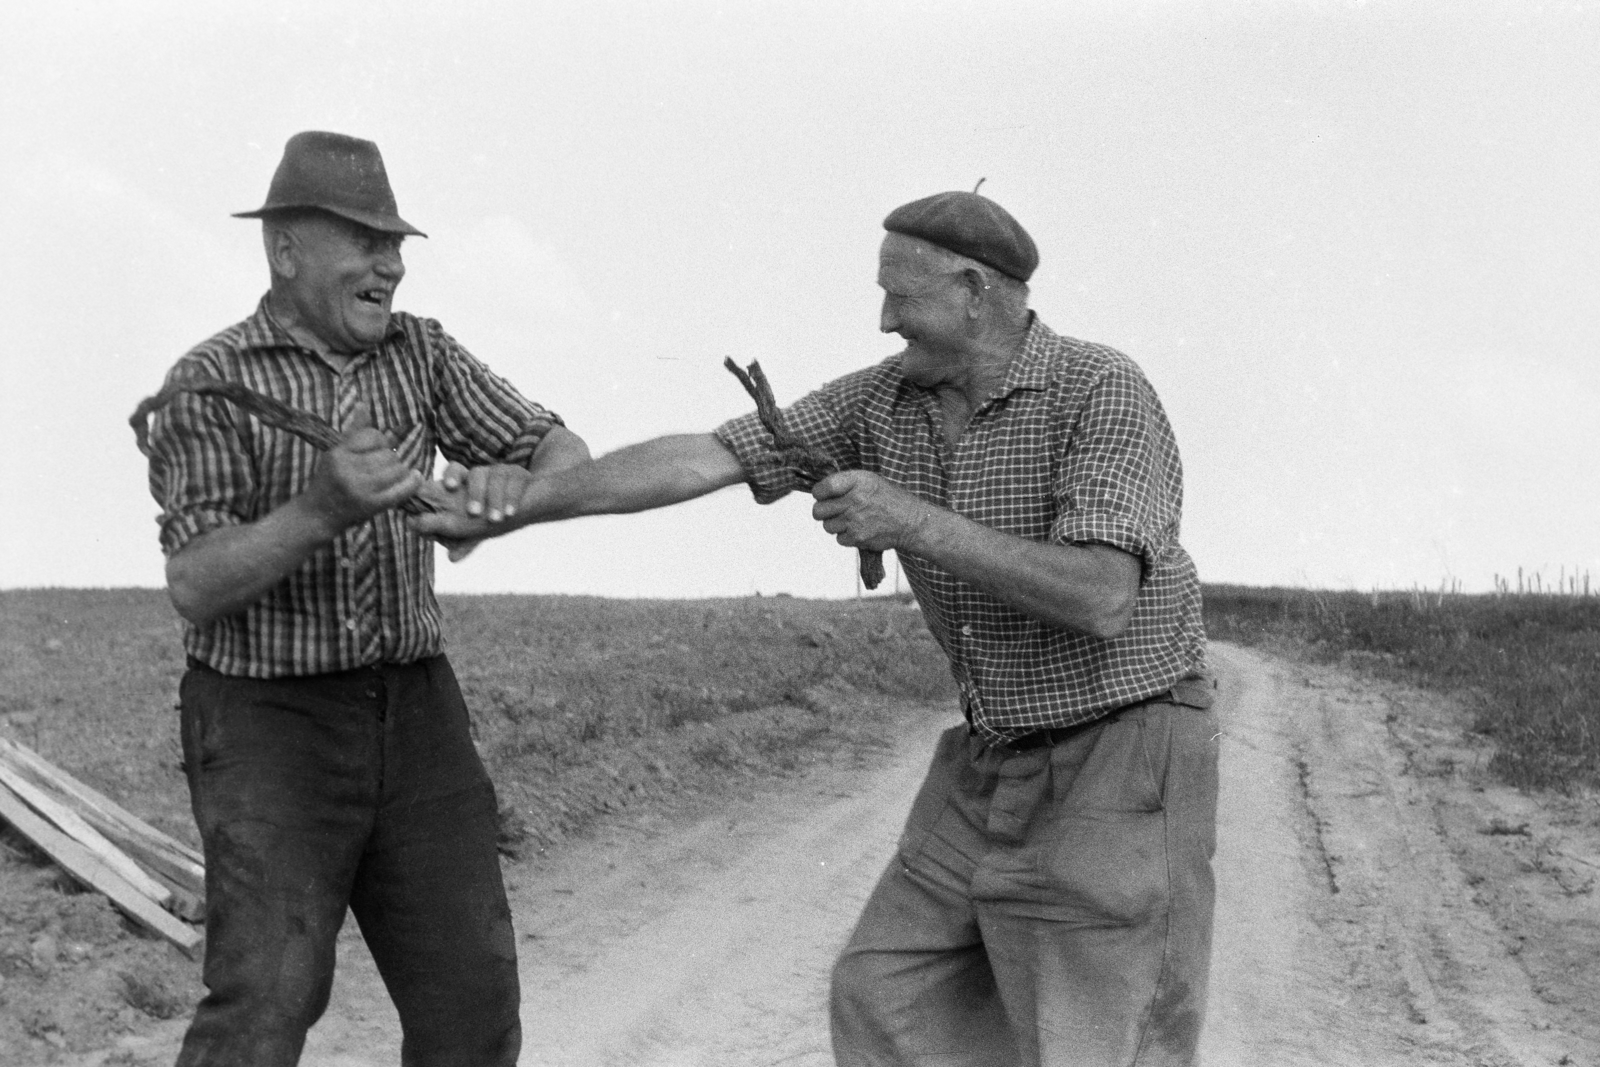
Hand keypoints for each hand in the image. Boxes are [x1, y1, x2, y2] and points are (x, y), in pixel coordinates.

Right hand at [302, 402, 420, 533]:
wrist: (318, 514)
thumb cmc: (330, 480)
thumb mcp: (337, 453)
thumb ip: (354, 431)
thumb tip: (364, 404)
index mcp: (339, 454)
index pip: (373, 436)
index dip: (380, 441)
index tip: (377, 449)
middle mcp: (348, 470)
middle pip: (388, 454)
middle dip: (391, 457)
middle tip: (385, 465)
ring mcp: (361, 489)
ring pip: (397, 469)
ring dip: (401, 470)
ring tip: (394, 474)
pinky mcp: (372, 505)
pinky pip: (402, 489)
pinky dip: (413, 482)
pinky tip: (415, 477)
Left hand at [410, 462, 537, 558]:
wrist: (527, 505)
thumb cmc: (491, 516)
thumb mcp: (478, 529)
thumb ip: (464, 541)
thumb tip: (452, 558)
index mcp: (466, 481)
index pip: (454, 469)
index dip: (451, 475)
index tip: (449, 486)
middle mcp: (484, 473)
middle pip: (476, 473)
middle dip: (475, 493)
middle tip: (473, 513)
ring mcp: (503, 471)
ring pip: (497, 477)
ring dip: (494, 499)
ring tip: (494, 520)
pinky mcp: (520, 474)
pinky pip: (516, 482)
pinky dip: (512, 498)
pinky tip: (510, 514)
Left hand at [810, 471, 930, 551]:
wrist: (910, 522)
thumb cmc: (888, 499)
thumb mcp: (870, 481)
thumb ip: (845, 483)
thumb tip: (820, 491)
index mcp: (856, 481)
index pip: (822, 489)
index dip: (819, 493)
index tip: (823, 495)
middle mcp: (854, 500)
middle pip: (818, 511)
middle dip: (823, 511)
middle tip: (834, 510)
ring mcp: (855, 520)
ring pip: (827, 526)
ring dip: (836, 525)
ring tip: (851, 520)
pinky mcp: (857, 538)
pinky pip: (839, 539)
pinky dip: (846, 536)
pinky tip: (859, 529)